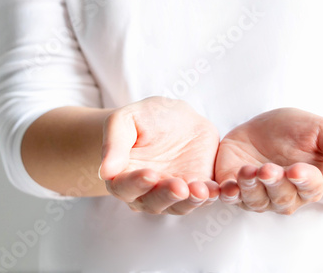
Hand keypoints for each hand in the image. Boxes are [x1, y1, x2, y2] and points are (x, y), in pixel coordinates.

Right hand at [99, 97, 219, 214]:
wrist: (177, 117)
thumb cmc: (146, 118)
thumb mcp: (126, 120)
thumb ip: (114, 143)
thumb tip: (105, 171)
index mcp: (123, 176)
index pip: (124, 187)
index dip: (136, 183)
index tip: (149, 174)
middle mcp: (147, 192)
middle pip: (153, 202)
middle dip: (166, 195)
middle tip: (178, 186)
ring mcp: (174, 193)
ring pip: (179, 205)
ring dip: (190, 200)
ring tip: (200, 190)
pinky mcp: (198, 189)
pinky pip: (203, 198)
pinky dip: (210, 196)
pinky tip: (216, 190)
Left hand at [215, 108, 322, 213]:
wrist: (270, 129)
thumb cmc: (301, 131)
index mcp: (310, 183)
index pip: (310, 186)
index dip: (303, 180)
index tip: (297, 170)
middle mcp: (285, 194)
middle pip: (281, 197)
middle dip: (274, 184)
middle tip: (268, 169)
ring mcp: (258, 194)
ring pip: (255, 200)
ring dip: (250, 189)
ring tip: (247, 171)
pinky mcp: (235, 187)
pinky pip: (231, 197)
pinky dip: (227, 195)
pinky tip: (225, 187)